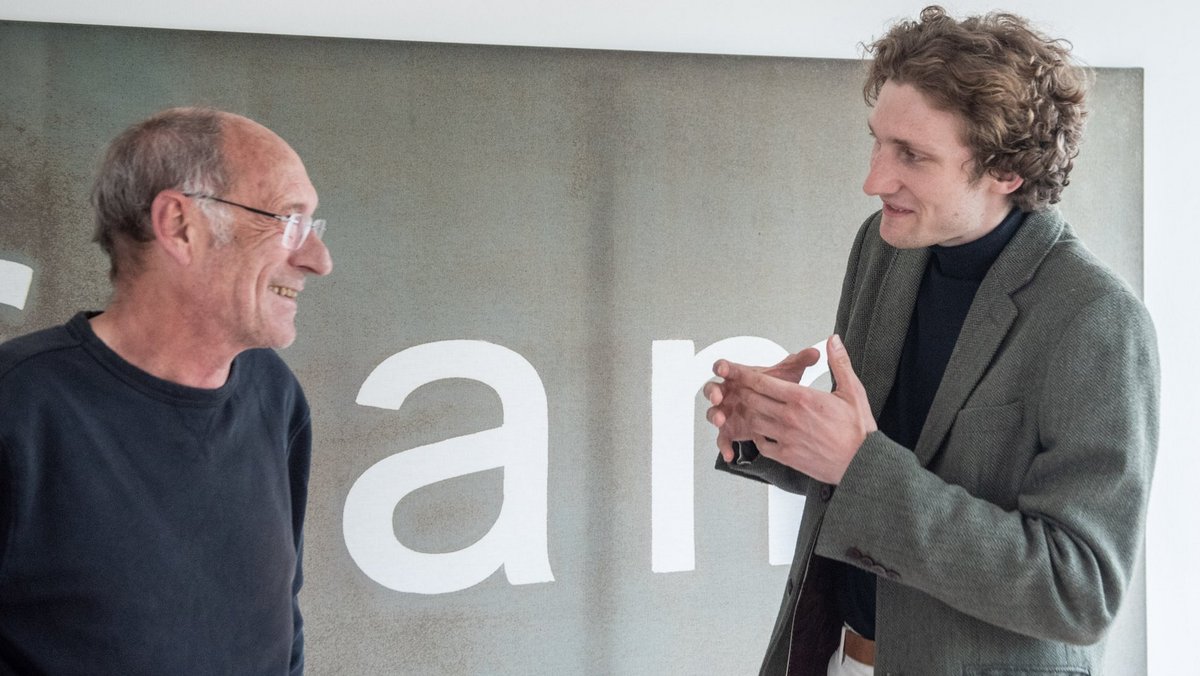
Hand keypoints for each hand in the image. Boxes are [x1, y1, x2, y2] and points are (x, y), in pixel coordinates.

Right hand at [704, 347, 818, 461]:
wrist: (779, 410)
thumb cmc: (777, 390)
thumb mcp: (789, 374)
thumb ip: (800, 362)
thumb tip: (813, 353)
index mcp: (740, 377)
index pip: (726, 368)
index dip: (723, 368)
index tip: (723, 369)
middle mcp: (730, 393)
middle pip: (713, 390)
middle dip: (714, 392)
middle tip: (718, 396)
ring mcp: (728, 412)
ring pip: (714, 413)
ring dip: (715, 416)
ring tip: (720, 419)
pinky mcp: (730, 429)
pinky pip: (723, 439)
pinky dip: (725, 446)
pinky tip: (730, 452)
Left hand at [705, 334, 876, 483]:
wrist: (863, 464)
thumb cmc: (859, 431)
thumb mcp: (852, 390)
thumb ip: (839, 363)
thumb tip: (833, 341)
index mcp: (803, 398)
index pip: (763, 382)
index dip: (742, 374)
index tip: (730, 369)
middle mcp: (791, 417)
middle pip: (753, 400)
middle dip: (741, 392)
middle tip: (734, 387)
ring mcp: (786, 438)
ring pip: (754, 421)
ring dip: (747, 414)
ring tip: (746, 408)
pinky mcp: (787, 456)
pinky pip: (761, 445)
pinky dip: (757, 437)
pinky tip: (761, 431)